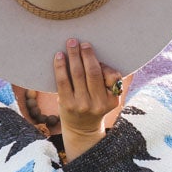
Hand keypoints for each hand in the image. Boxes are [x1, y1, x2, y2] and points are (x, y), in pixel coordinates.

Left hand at [53, 39, 130, 162]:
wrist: (81, 129)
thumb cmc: (95, 106)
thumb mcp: (108, 98)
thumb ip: (109, 80)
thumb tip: (98, 59)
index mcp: (111, 100)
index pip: (111, 76)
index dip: (102, 63)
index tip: (90, 49)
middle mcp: (97, 103)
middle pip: (92, 72)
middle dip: (86, 54)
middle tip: (81, 42)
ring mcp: (81, 104)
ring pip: (77, 74)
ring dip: (73, 55)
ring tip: (71, 43)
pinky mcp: (66, 104)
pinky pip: (63, 81)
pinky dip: (60, 66)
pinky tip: (59, 56)